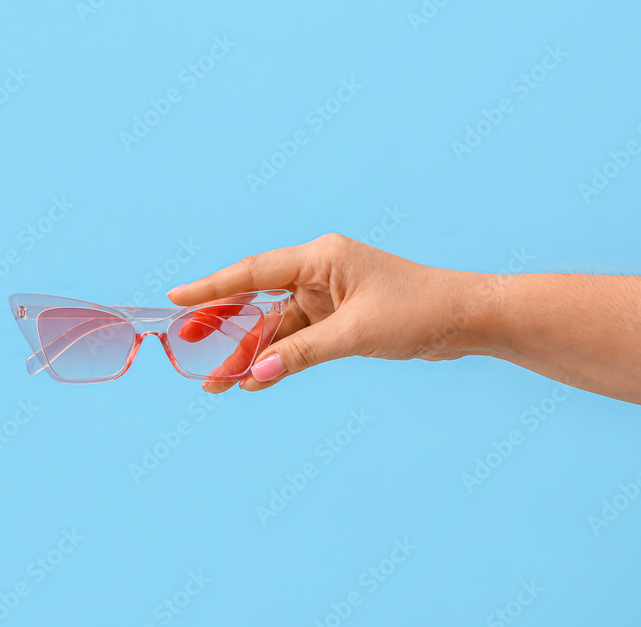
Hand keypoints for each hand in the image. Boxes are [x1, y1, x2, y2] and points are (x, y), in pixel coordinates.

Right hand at [167, 233, 496, 392]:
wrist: (464, 319)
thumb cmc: (418, 311)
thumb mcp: (356, 334)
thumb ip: (303, 353)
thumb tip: (257, 375)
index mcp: (321, 257)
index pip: (254, 271)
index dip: (212, 287)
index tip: (176, 299)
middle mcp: (318, 272)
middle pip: (257, 299)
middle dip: (222, 324)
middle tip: (184, 344)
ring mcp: (327, 297)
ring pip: (275, 325)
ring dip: (248, 353)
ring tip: (214, 383)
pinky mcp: (338, 319)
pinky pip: (296, 339)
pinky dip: (277, 359)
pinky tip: (254, 379)